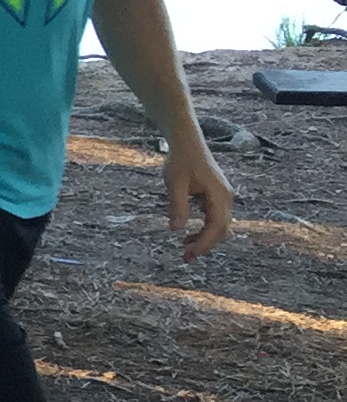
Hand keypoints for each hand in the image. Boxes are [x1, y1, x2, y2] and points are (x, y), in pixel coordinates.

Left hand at [162, 136, 233, 260]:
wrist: (188, 143)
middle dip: (205, 245)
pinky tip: (188, 237)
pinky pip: (214, 218)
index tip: (191, 254)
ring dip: (204, 239)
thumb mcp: (175, 184)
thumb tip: (176, 230)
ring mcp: (223, 197)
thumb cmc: (181, 160)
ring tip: (185, 250)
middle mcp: (226, 198)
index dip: (205, 243)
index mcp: (219, 195)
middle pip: (221, 229)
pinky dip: (203, 229)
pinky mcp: (216, 196)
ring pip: (218, 225)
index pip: (216, 226)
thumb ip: (177, 206)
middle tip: (185, 258)